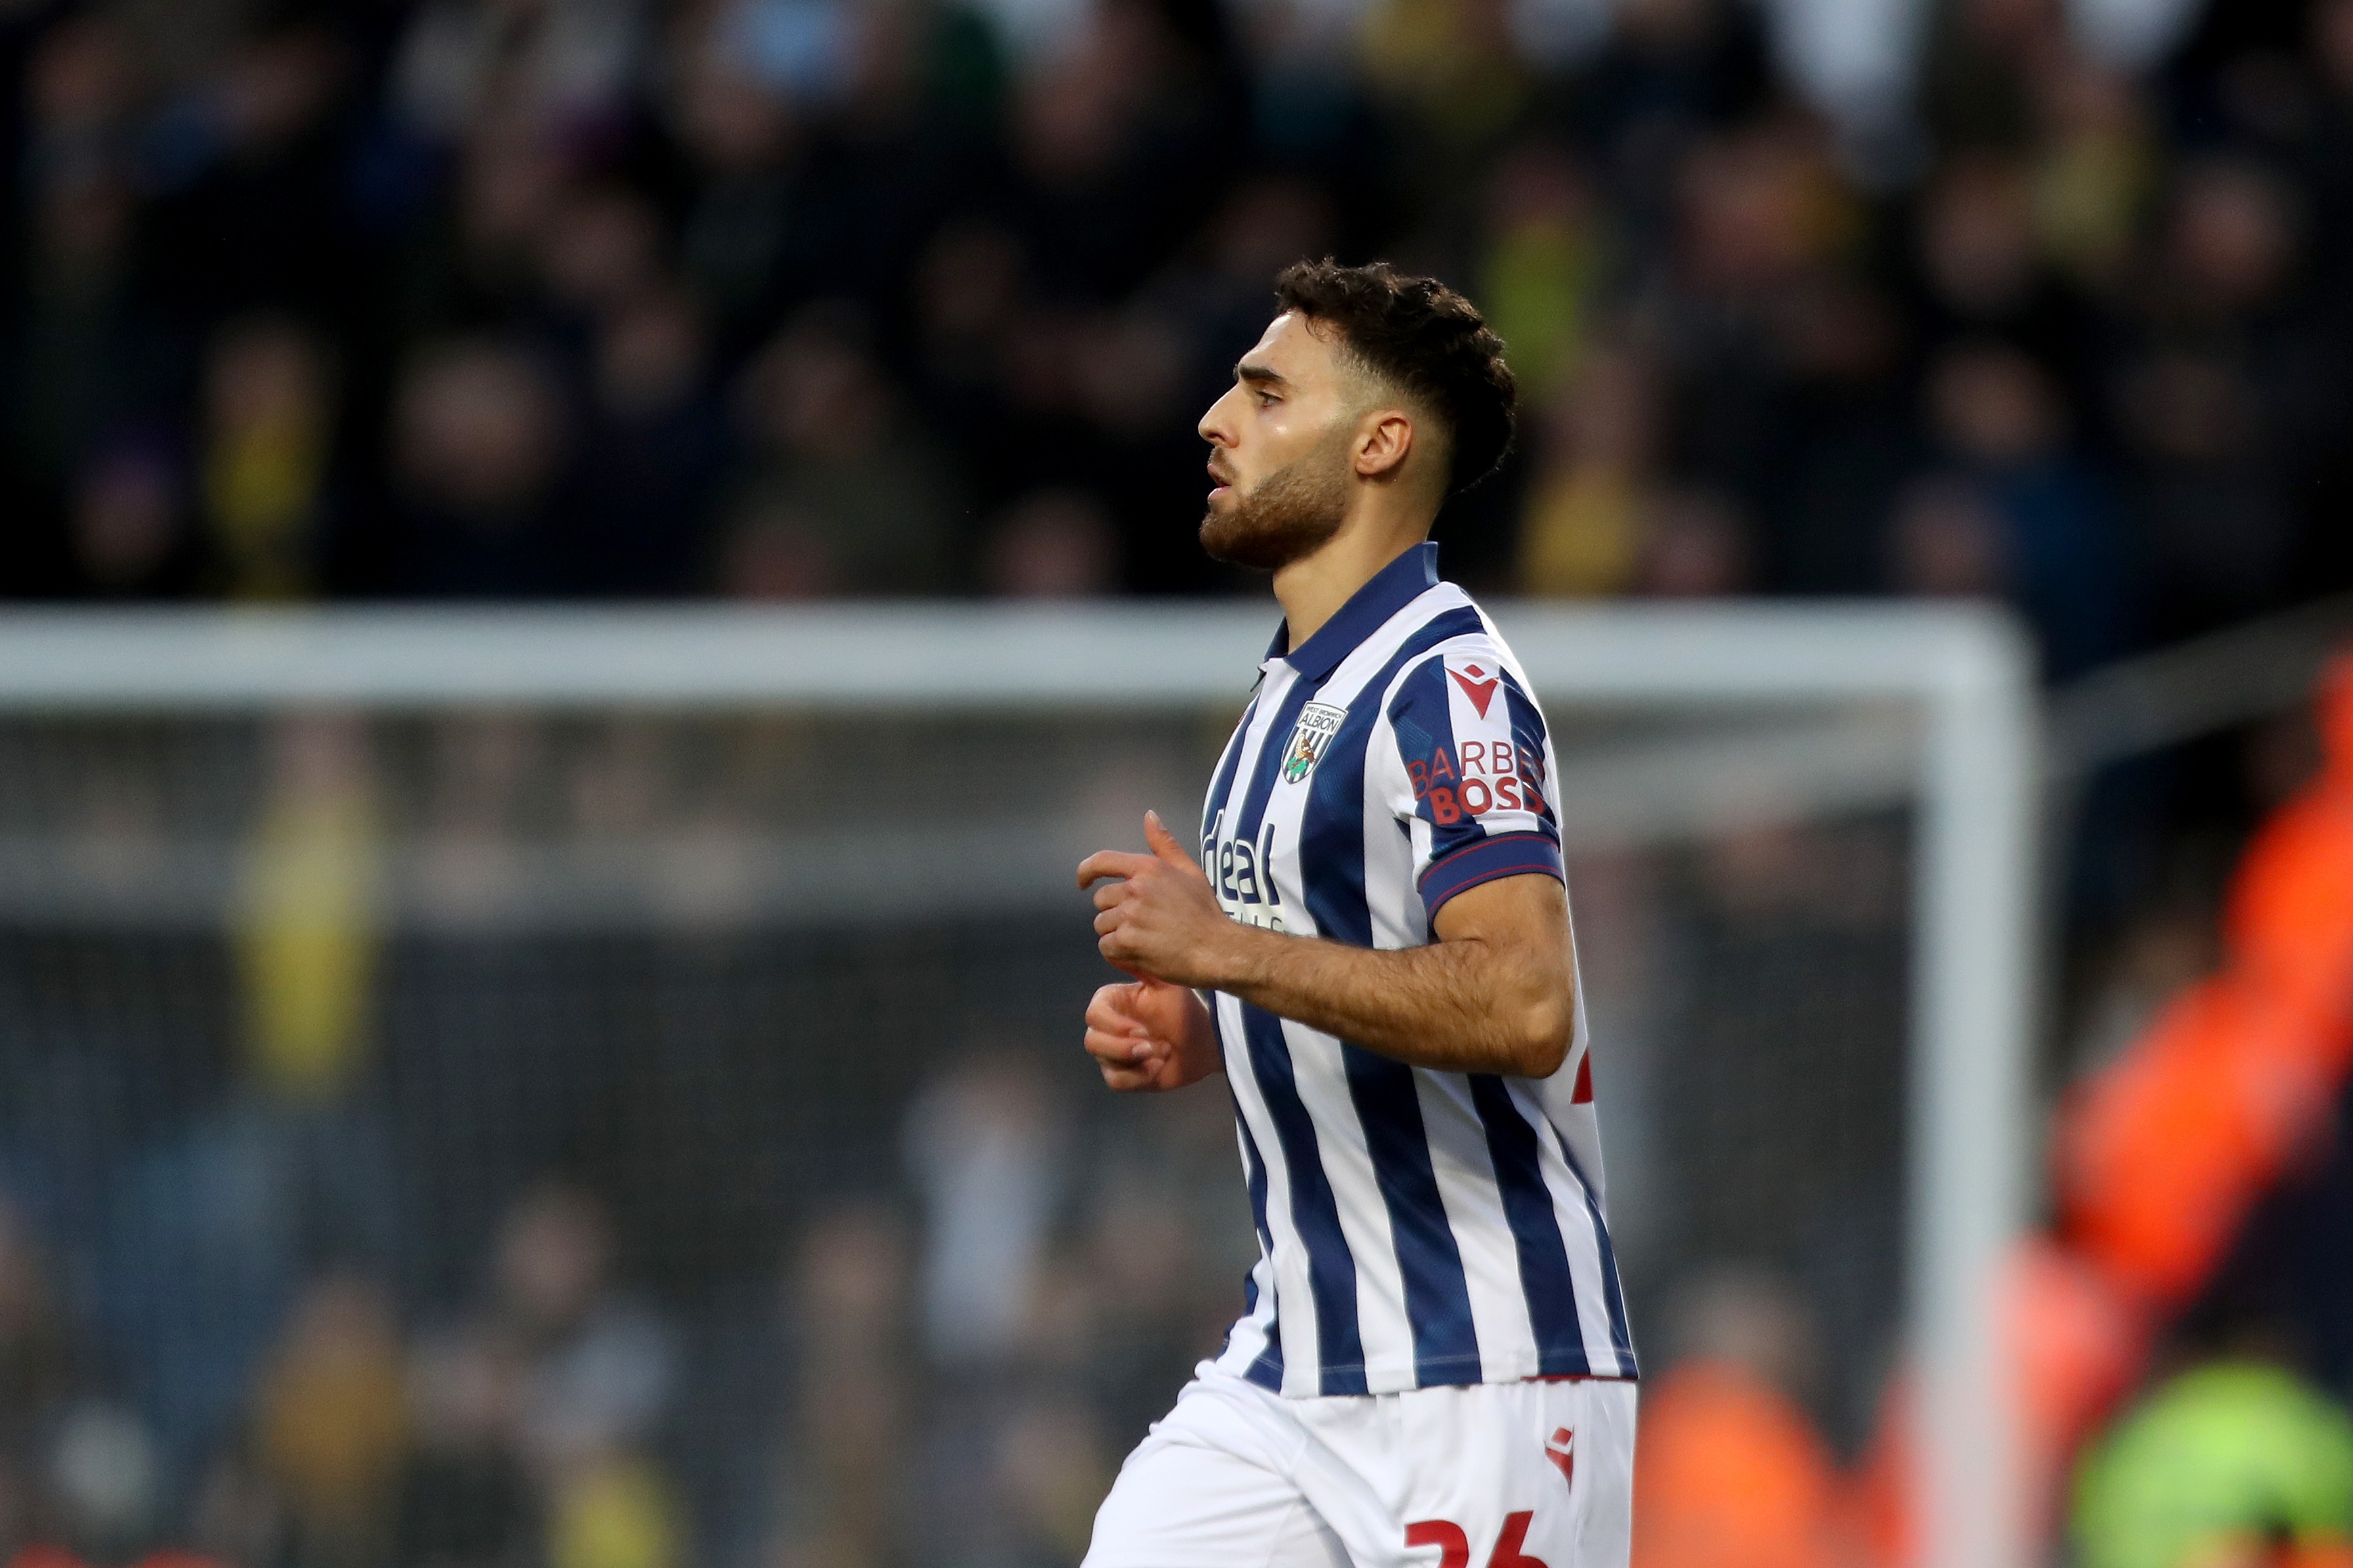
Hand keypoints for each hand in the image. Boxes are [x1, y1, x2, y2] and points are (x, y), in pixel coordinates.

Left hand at [1078, 811, 1235, 987]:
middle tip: (1139, 923)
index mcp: (1148, 868)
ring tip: (1142, 939)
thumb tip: (1149, 815)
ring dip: (1116, 934)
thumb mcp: (1190, 871)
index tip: (1082, 882)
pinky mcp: (1126, 942)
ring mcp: (1129, 916)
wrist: (1216, 949)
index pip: (1102, 861)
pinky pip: (1106, 947)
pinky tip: (1138, 953)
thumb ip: (1165, 844)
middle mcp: (1135, 889)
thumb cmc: (1205, 913)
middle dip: (1114, 911)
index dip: (1086, 871)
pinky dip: (1118, 953)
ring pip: (1102, 925)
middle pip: (1101, 900)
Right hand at [1082, 976, 1220, 1090]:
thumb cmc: (1184, 1009)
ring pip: (1102, 1061)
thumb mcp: (1166, 984)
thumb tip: (1123, 946)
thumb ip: (1143, 968)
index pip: (1094, 1014)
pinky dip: (1137, 1077)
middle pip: (1092, 1041)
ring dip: (1133, 1061)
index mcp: (1113, 1005)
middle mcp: (1108, 1029)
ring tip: (1161, 1053)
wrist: (1204, 1040)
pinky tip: (1158, 1068)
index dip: (1114, 1025)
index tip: (1142, 1029)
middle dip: (1123, 1046)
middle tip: (1152, 1044)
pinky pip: (1115, 1081)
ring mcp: (1114, 1054)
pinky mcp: (1124, 1076)